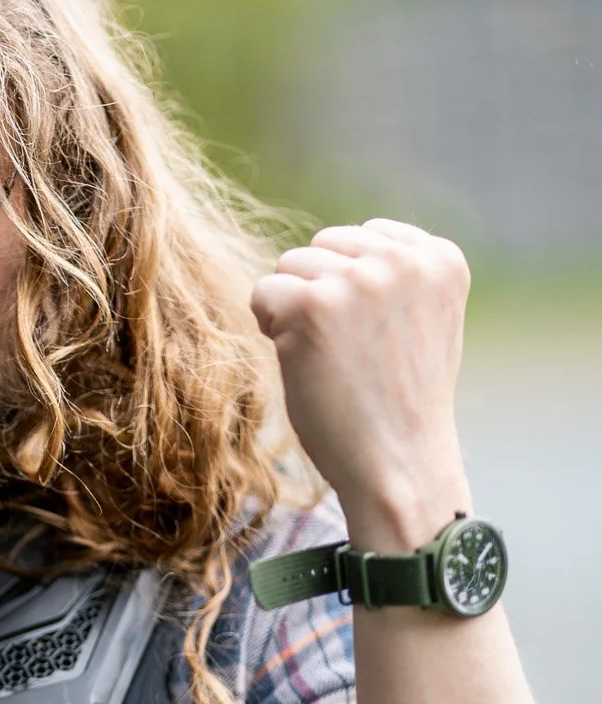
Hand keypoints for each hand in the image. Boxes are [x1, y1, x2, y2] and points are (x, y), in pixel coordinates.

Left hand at [250, 218, 470, 549]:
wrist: (397, 467)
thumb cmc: (400, 403)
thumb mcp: (420, 320)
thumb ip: (394, 275)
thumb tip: (334, 244)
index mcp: (441, 259)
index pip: (365, 236)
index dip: (354, 288)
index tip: (377, 337)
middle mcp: (405, 260)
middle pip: (324, 246)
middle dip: (322, 292)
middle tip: (350, 353)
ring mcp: (360, 280)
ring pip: (290, 266)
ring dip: (295, 311)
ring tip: (332, 360)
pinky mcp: (314, 305)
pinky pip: (263, 293)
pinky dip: (269, 328)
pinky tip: (304, 363)